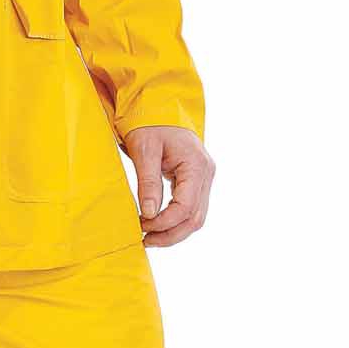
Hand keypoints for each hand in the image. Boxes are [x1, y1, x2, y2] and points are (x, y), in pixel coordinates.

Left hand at [123, 126, 214, 247]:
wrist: (159, 107)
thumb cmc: (150, 124)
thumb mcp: (144, 150)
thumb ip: (148, 183)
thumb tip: (149, 214)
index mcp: (196, 165)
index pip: (185, 207)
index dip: (164, 223)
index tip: (142, 226)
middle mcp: (206, 174)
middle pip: (195, 218)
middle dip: (170, 234)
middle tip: (145, 240)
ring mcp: (204, 179)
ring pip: (196, 217)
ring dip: (173, 231)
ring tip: (149, 237)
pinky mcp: (196, 181)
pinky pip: (191, 209)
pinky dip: (175, 221)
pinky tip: (156, 225)